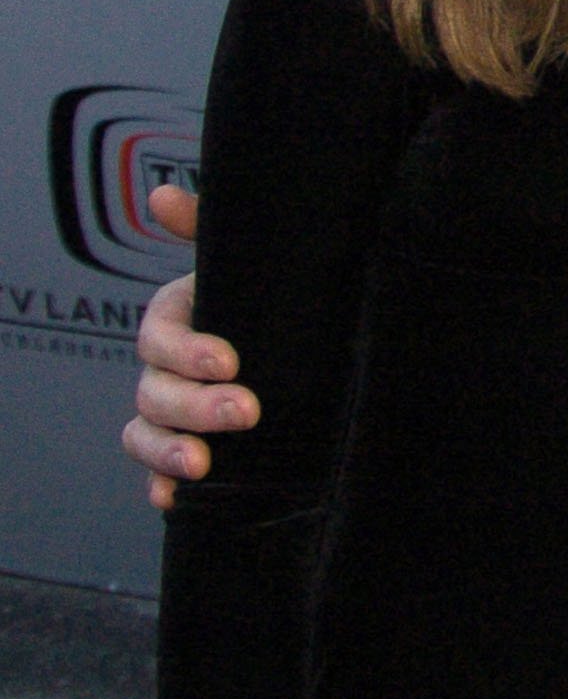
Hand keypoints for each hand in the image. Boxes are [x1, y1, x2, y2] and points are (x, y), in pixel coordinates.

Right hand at [124, 186, 255, 509]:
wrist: (292, 326)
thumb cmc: (260, 289)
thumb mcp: (244, 257)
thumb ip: (205, 226)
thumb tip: (164, 198)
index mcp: (174, 320)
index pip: (160, 339)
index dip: (188, 352)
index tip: (230, 362)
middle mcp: (164, 368)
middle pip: (155, 393)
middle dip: (195, 406)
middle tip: (246, 412)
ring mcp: (171, 409)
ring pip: (146, 433)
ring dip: (167, 451)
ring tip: (203, 465)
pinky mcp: (187, 443)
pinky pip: (158, 470)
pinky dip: (161, 486)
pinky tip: (174, 500)